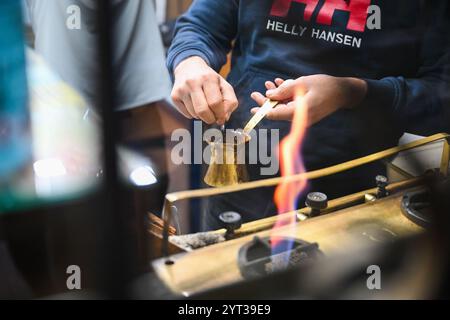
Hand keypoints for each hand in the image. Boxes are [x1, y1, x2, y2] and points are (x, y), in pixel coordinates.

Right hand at [171, 56, 237, 124]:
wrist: (189, 68)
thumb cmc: (209, 80)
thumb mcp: (224, 85)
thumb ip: (230, 101)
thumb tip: (224, 118)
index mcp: (208, 78)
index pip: (215, 103)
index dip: (220, 114)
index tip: (222, 117)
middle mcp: (193, 82)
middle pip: (203, 111)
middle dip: (210, 119)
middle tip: (213, 118)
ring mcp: (181, 89)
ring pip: (194, 114)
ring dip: (202, 116)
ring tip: (204, 106)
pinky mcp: (174, 96)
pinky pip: (187, 114)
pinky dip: (193, 114)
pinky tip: (195, 104)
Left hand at [250, 75, 366, 124]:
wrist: (346, 92)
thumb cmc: (326, 86)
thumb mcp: (303, 83)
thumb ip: (285, 89)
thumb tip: (269, 95)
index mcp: (298, 112)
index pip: (275, 115)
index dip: (262, 111)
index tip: (252, 108)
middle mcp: (299, 117)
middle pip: (278, 112)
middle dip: (266, 102)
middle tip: (254, 94)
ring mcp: (303, 116)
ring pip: (284, 107)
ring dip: (276, 96)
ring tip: (268, 84)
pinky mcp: (307, 112)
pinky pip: (292, 105)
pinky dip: (286, 96)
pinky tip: (280, 83)